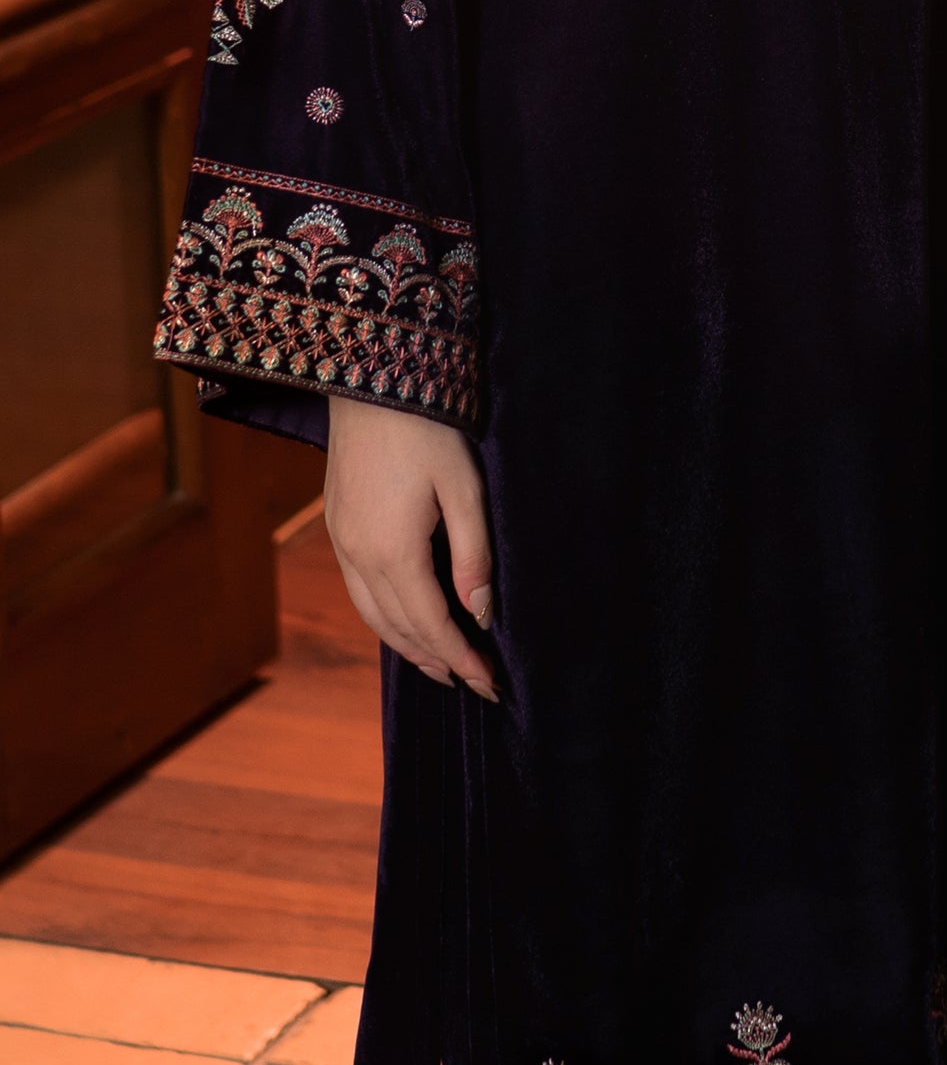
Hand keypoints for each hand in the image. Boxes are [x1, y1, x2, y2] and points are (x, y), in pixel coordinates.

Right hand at [325, 395, 497, 698]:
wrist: (370, 381)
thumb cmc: (428, 430)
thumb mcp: (464, 489)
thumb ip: (473, 556)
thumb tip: (481, 614)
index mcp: (394, 552)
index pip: (432, 626)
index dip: (462, 659)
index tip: (491, 684)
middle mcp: (359, 557)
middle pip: (399, 629)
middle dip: (438, 661)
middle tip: (474, 682)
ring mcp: (342, 543)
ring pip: (374, 616)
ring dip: (408, 645)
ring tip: (441, 665)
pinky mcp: (338, 526)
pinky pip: (359, 592)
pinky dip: (385, 618)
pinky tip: (405, 619)